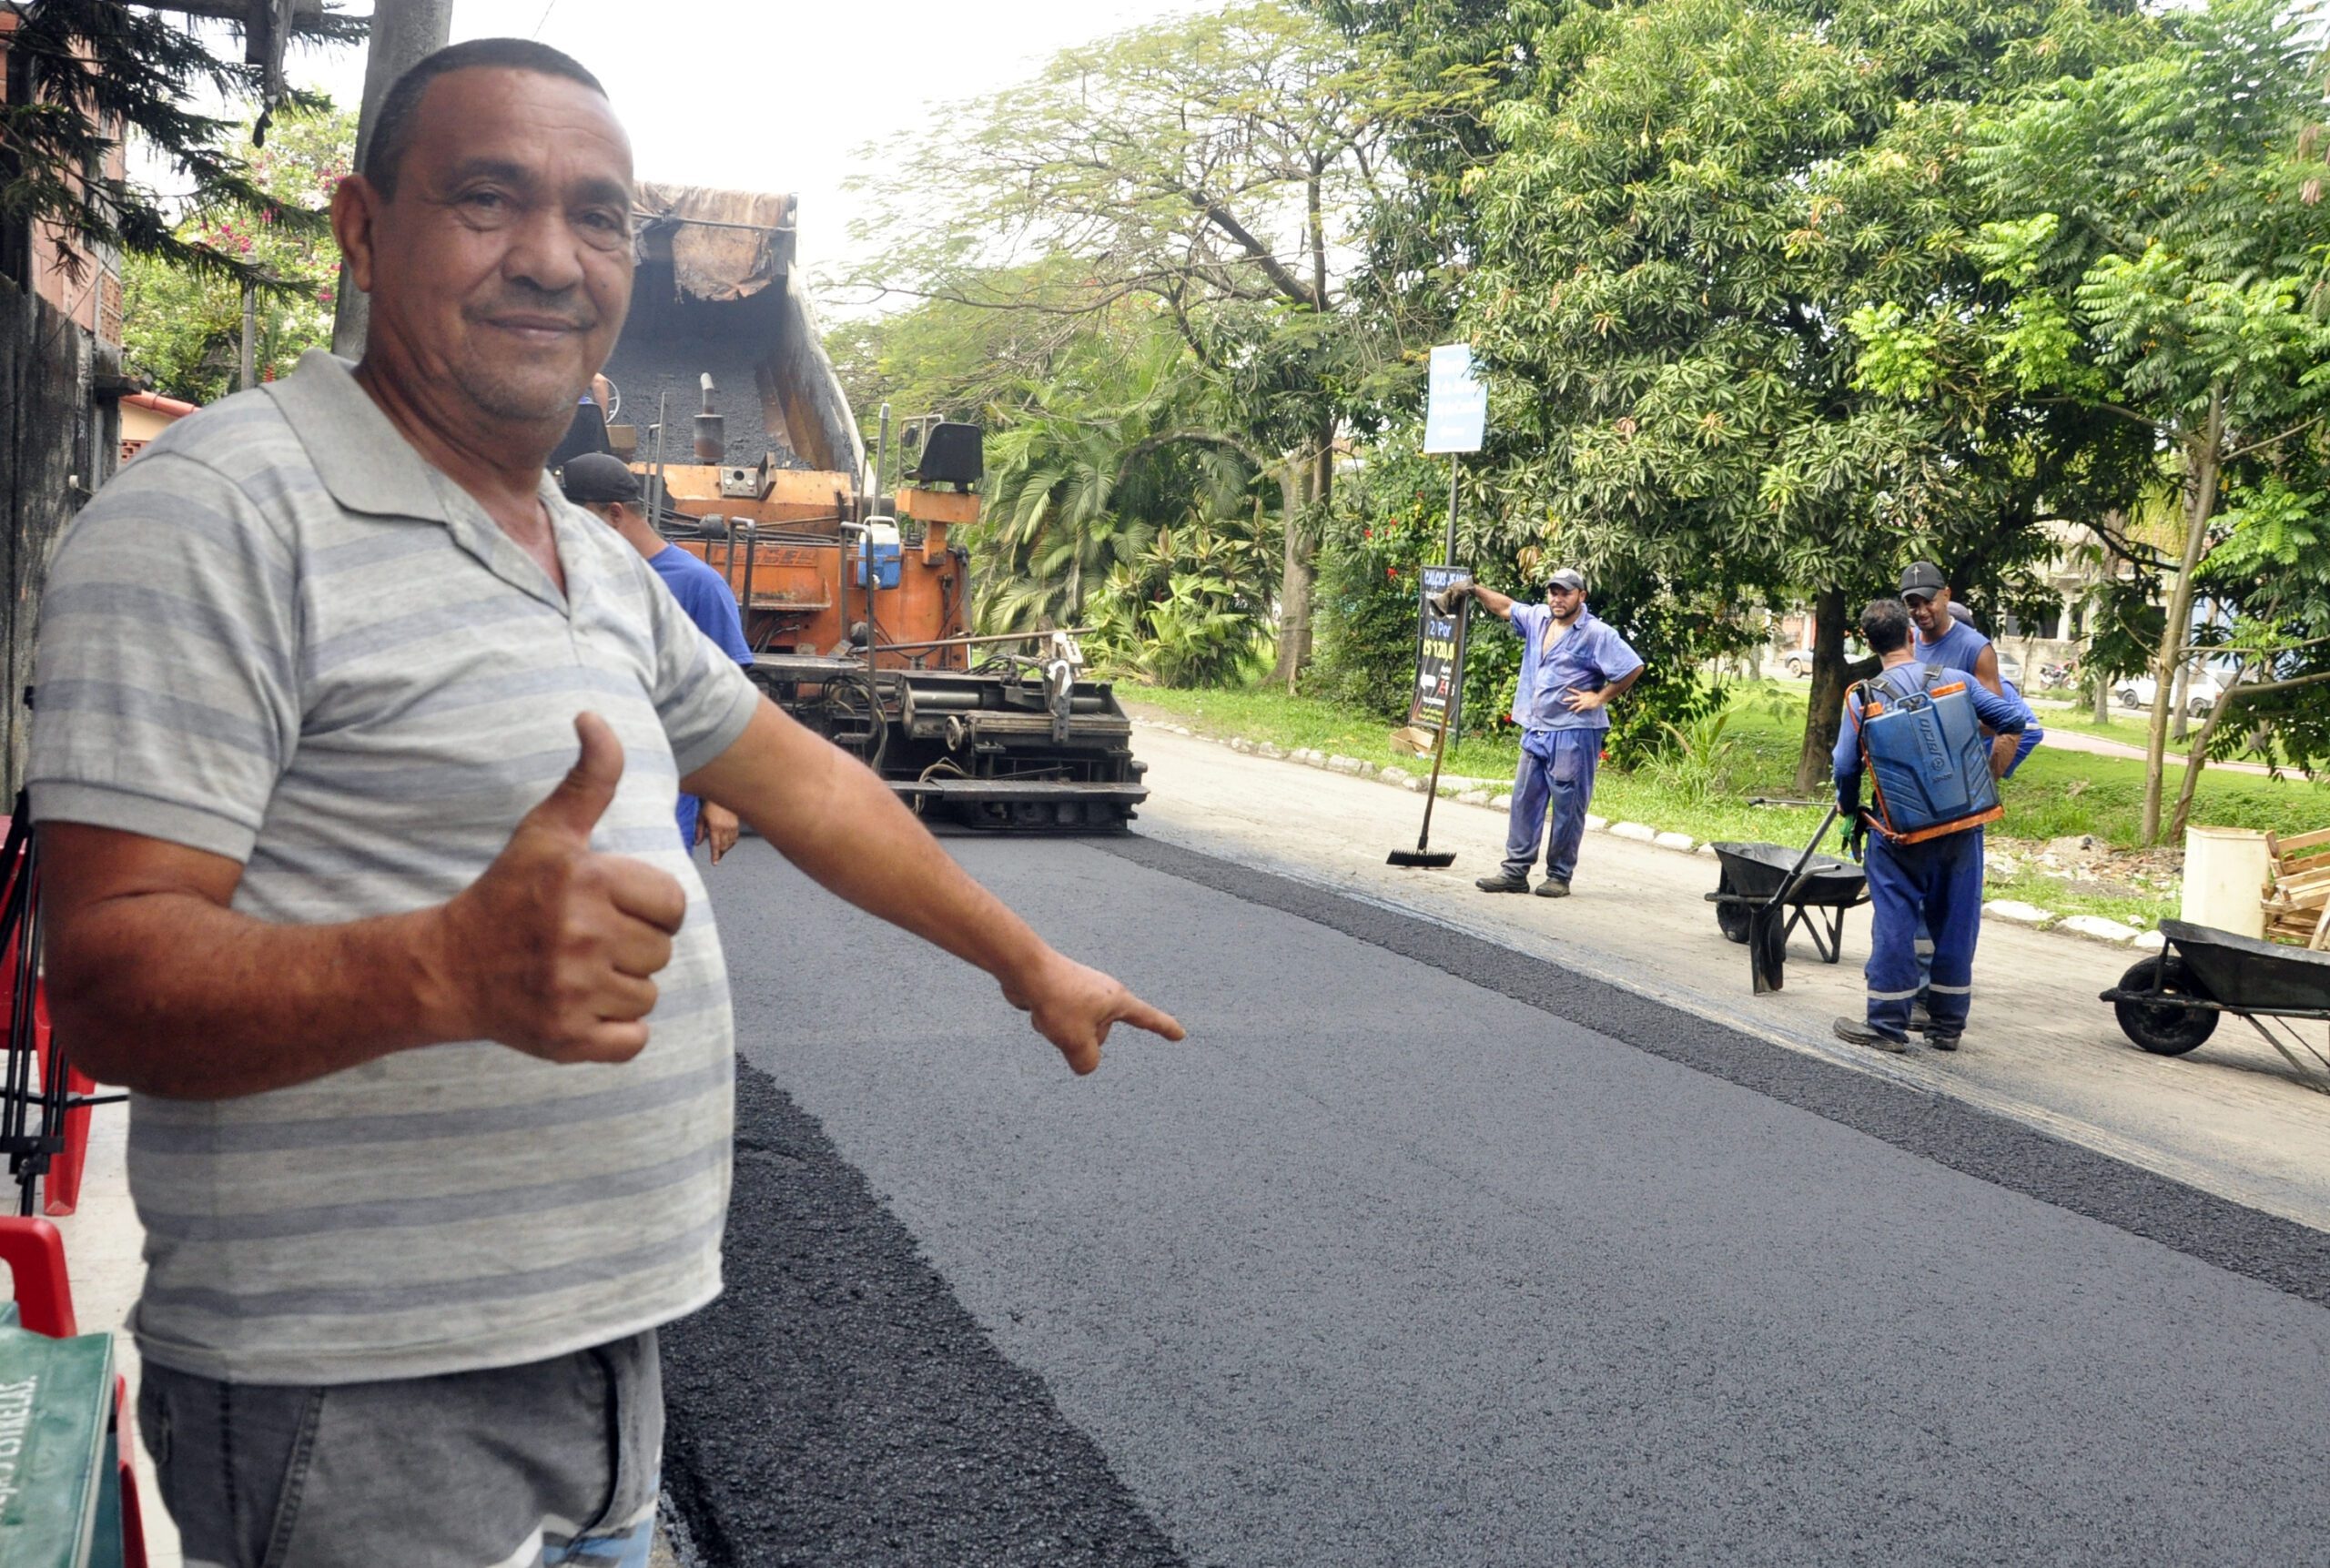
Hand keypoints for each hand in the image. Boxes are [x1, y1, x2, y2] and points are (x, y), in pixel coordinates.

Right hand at [433, 713, 687, 1063]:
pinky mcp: (566, 1040)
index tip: (608, 907)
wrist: (445, 968)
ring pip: (649, 996)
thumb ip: (589, 777)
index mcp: (587, 882)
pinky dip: (614, 1033)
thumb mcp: (546, 831)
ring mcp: (573, 991)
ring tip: (575, 972)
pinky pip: (633, 1040)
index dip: (648, 907)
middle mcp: (581, 936)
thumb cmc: (506, 894)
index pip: (673, 904)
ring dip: (620, 988)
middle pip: (662, 952)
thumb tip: (594, 717)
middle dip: (632, 947)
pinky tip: (579, 1007)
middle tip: (583, 942)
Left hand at [701, 802, 739, 864]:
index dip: (715, 855)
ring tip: (721, 851)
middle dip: (720, 853)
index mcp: (715, 826)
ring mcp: (732, 826)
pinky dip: (731, 843)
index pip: (715, 845)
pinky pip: (735, 838)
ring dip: (725, 849)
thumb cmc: (709, 805)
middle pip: (723, 846)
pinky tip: (727, 844)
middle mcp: (725, 828)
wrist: (723, 796)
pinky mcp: (736, 825)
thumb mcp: (700, 817)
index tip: (715, 863)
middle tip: (716, 858)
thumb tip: (697, 844)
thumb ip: (699, 831)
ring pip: (730, 843)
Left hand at [1001, 949, 1185, 1074]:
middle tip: (1066, 1022)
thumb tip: (1085, 1064)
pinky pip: (1059, 1024)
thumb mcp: (1077, 1042)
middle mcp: (1104, 995)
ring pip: (1077, 1033)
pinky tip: (1038, 1008)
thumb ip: (1087, 1062)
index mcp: (1117, 1000)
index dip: (1165, 1028)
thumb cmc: (1057, 1000)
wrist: (1025, 969)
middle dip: (1081, 1040)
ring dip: (1061, 1032)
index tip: (1180, 1035)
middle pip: (1101, 1036)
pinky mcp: (1063, 996)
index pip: (1147, 1019)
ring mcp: (1083, 994)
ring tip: (1050, 1012)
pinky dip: (1049, 1022)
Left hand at [1559, 686, 1604, 712]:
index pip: (1575, 691)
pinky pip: (1579, 709)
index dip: (1571, 690)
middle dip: (1567, 699)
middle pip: (1573, 698)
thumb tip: (1588, 694)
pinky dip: (1577, 711)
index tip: (1567, 688)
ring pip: (1575, 704)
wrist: (1599, 698)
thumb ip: (1587, 694)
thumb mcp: (1590, 693)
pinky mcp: (1585, 706)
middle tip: (1563, 700)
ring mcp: (1583, 702)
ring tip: (1568, 709)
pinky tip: (1575, 713)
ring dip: (1571, 707)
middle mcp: (1581, 698)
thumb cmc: (1596, 696)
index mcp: (1583, 694)